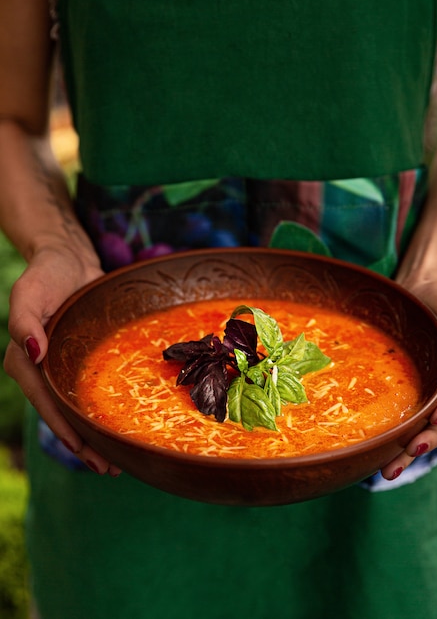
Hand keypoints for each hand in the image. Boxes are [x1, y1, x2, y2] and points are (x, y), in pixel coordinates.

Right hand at [4, 245, 121, 475]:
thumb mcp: (29, 291)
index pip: (45, 401)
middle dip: (83, 445)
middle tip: (110, 469)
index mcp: (24, 360)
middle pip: (61, 416)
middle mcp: (41, 370)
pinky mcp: (78, 363)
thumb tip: (30, 351)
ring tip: (116, 463)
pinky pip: (88, 395)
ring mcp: (60, 368)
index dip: (63, 427)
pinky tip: (118, 429)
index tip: (84, 449)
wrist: (68, 260)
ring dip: (94, 438)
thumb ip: (23, 320)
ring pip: (76, 411)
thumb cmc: (46, 273)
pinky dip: (100, 415)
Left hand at [380, 278, 436, 480]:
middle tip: (411, 450)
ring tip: (388, 470)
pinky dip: (391, 439)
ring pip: (421, 429)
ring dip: (407, 452)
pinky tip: (374, 453)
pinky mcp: (405, 394)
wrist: (418, 293)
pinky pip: (401, 419)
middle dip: (429, 439)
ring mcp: (426, 393)